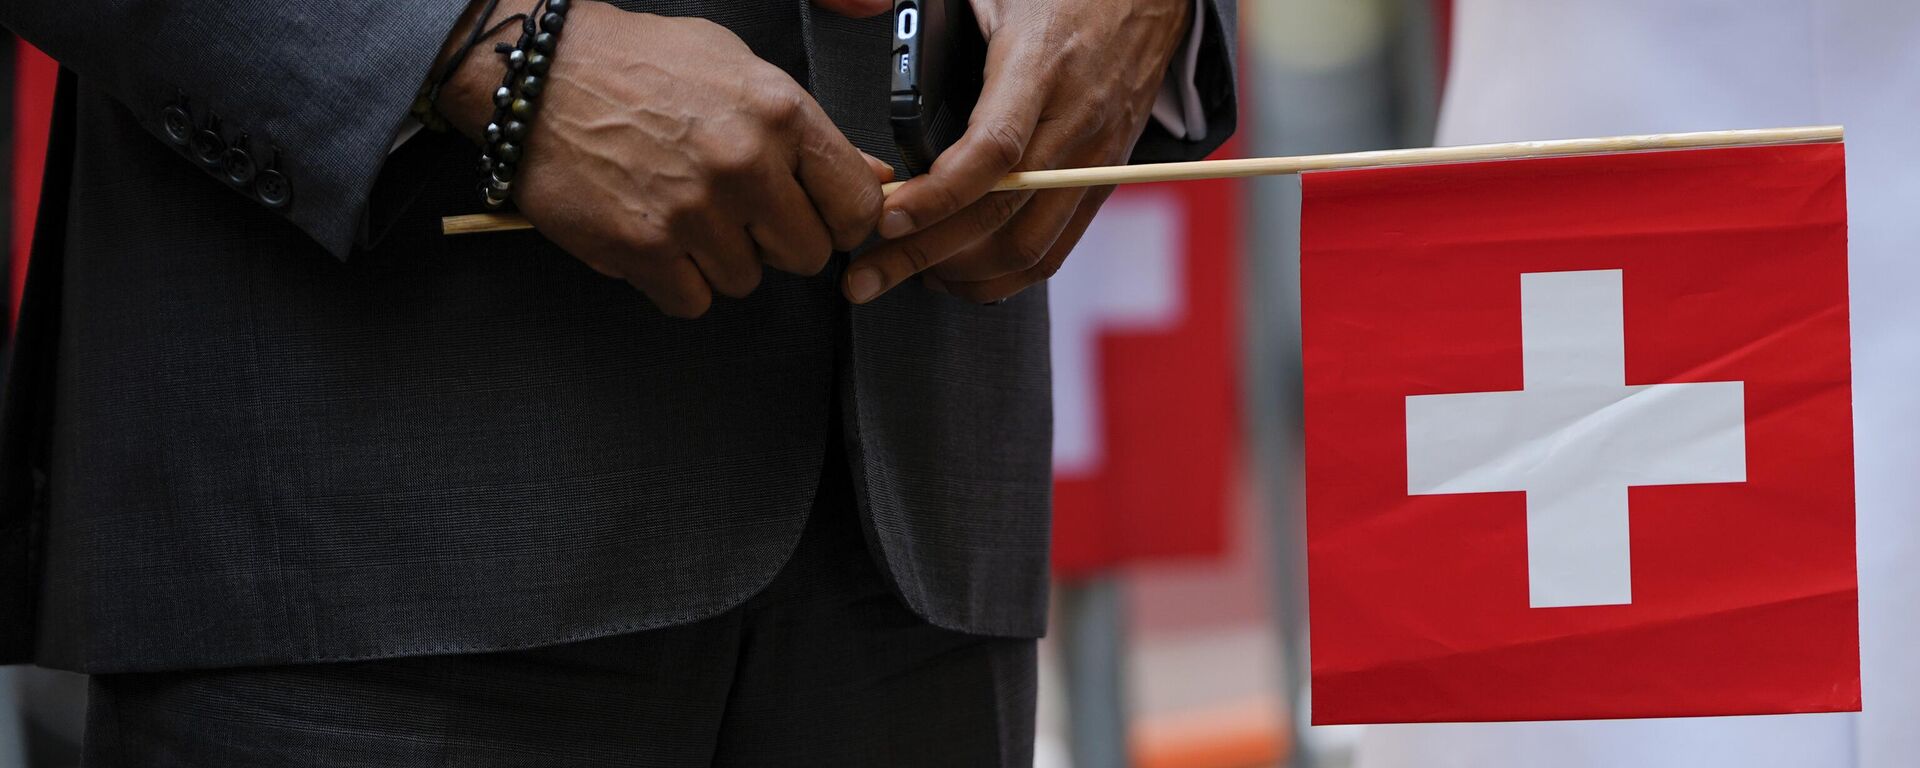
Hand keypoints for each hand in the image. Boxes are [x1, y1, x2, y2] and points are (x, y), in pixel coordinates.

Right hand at [438, 1, 891, 317]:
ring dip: (719, 259)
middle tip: (739, 213)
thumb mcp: (740, 71)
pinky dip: (675, 281)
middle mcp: (744, 164)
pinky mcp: (645, 248)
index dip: (842, 221)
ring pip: (745, 280)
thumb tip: (874, 175)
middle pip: (805, 255)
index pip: (857, 205)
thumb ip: (808, 131)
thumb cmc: (641, 65)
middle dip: (777, 242)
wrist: (541, 74)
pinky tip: (656, 235)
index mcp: (780, 114)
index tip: (820, 219)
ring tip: (683, 209)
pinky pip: (692, 301)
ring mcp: (694, 211)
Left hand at [843, 0, 1192, 304]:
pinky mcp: (1104, 182)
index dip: (937, 196)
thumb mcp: (992, 0)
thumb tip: (894, 105)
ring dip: (962, 274)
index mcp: (1042, 67)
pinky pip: (1055, 248)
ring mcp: (1096, 161)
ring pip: (1029, 247)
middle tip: (866, 277)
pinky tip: (962, 274)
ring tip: (908, 276)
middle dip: (923, 255)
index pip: (993, 151)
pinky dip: (1005, 275)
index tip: (887, 220)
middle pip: (999, 215)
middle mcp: (1076, 123)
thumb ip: (942, 47)